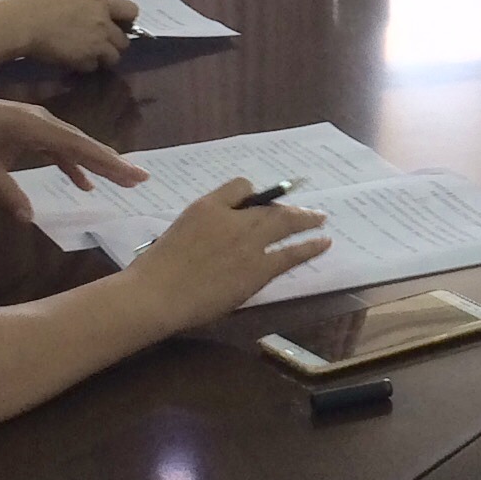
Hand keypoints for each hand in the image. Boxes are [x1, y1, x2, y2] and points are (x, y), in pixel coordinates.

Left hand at [0, 92, 141, 220]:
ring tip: (120, 180)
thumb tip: (30, 220)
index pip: (79, 148)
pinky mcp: (24, 128)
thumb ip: (6, 194)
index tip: (134, 175)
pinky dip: (70, 162)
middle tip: (141, 179)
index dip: (108, 163)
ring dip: (94, 162)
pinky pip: (56, 145)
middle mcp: (40, 121)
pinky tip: (80, 183)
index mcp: (33, 128)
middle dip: (112, 162)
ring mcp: (33, 122)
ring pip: (72, 144)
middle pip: (83, 143)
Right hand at [8, 0, 136, 71]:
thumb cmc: (40, 7)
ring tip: (86, 55)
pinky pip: (94, 67)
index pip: (132, 11)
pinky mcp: (87, 59)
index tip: (117, 26)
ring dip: (102, 58)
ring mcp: (97, 42)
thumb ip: (90, 8)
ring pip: (114, 57)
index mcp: (100, 2)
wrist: (26, 23)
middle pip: (124, 40)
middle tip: (98, 45)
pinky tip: (72, 60)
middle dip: (113, 44)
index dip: (126, 21)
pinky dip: (85, 66)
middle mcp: (104, 21)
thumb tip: (99, 18)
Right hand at [121, 178, 331, 335]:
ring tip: (320, 220)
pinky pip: (290, 253)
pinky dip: (309, 247)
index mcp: (207, 207)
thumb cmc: (158, 269)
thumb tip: (218, 230)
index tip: (261, 204)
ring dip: (306, 220)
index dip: (253, 195)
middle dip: (289, 207)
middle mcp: (232, 218)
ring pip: (285, 223)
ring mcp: (248, 243)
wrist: (158, 292)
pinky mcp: (258, 268)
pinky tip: (322, 244)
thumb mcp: (177, 232)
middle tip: (305, 210)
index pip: (239, 186)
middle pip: (269, 206)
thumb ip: (202, 225)